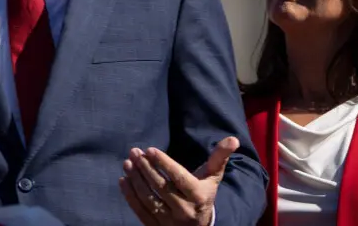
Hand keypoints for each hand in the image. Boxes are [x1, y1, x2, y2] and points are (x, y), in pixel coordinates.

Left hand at [119, 136, 238, 225]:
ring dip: (135, 180)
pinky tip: (123, 180)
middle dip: (145, 168)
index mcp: (199, 197)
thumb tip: (233, 139)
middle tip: (135, 152)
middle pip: (161, 187)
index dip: (164, 163)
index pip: (179, 178)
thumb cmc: (203, 193)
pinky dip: (130, 196)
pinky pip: (140, 211)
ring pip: (149, 199)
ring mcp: (170, 222)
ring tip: (127, 162)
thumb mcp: (213, 177)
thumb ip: (220, 158)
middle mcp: (185, 211)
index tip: (149, 149)